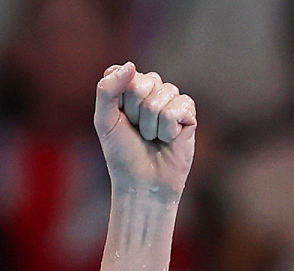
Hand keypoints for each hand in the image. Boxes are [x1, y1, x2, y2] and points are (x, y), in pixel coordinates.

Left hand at [94, 63, 196, 198]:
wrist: (143, 183)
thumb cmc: (122, 154)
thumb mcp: (104, 121)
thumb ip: (107, 90)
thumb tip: (131, 65)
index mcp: (128, 89)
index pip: (124, 72)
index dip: (119, 99)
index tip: (119, 120)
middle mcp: (151, 90)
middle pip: (143, 82)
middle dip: (136, 112)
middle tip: (137, 132)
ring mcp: (171, 100)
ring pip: (161, 96)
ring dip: (151, 125)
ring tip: (152, 138)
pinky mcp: (188, 113)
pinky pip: (177, 108)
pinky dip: (168, 129)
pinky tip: (169, 139)